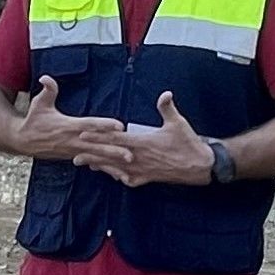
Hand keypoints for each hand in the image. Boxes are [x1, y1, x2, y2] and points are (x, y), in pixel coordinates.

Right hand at [8, 76, 126, 164]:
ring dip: (113, 164)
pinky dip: (104, 169)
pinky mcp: (74, 157)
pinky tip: (118, 174)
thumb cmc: (33, 120)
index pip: (89, 125)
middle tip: (130, 155)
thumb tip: (45, 78)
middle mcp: (73, 140)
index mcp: (68, 126)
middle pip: (97, 146)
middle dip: (114, 151)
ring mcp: (74, 151)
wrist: (22, 141)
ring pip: (96, 158)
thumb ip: (47, 90)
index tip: (119, 125)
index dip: (104, 125)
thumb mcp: (39, 103)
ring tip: (128, 169)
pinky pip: (92, 163)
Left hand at [77, 93, 213, 187]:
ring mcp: (143, 170)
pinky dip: (119, 177)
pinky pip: (129, 180)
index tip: (83, 134)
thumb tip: (165, 94)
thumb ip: (167, 108)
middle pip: (110, 156)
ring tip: (87, 165)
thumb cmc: (189, 143)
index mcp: (143, 143)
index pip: (116, 139)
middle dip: (92, 155)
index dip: (98, 136)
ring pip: (116, 170)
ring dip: (101, 167)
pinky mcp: (148, 178)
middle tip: (75, 156)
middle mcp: (139, 158)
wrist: (200, 166)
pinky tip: (112, 175)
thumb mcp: (178, 123)